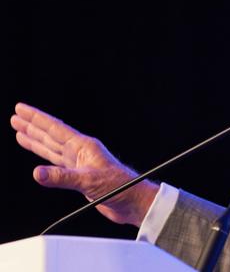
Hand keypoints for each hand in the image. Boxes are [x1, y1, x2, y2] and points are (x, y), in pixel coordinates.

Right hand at [10, 102, 158, 226]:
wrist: (132, 201)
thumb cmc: (121, 186)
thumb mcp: (89, 181)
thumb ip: (62, 177)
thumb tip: (37, 173)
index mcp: (84, 146)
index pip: (55, 128)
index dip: (37, 118)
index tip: (21, 109)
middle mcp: (80, 152)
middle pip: (51, 135)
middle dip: (32, 125)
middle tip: (16, 116)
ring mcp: (79, 163)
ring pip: (51, 148)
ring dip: (35, 140)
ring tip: (20, 131)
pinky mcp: (78, 176)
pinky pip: (55, 163)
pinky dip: (44, 158)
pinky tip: (37, 156)